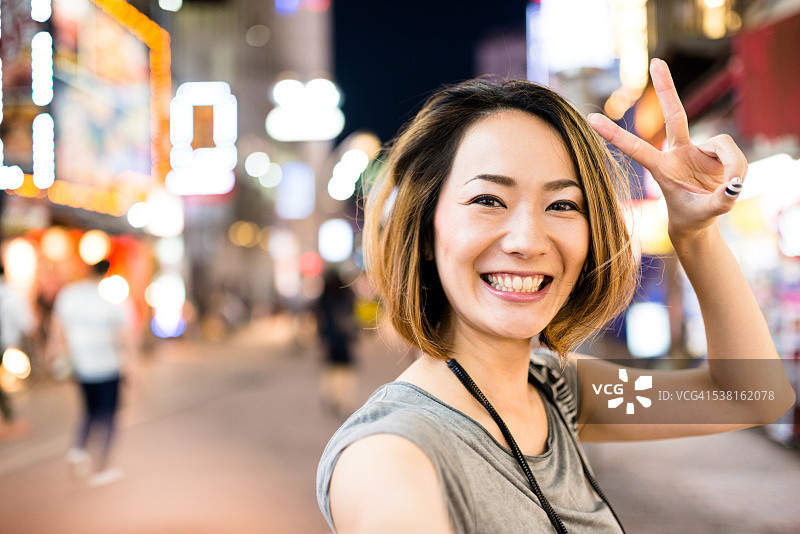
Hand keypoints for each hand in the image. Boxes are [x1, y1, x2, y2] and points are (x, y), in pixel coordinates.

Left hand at [588, 58, 746, 240]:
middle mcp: (677, 152)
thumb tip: (734, 184)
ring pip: (723, 145)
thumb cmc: (694, 216)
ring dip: (733, 167)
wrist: (700, 219)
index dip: (615, 135)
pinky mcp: (715, 149)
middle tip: (655, 60)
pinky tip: (732, 182)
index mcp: (661, 169)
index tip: (592, 119)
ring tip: (729, 188)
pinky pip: (733, 152)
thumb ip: (721, 200)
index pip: (636, 149)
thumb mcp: (707, 213)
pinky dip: (738, 168)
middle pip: (676, 114)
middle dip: (667, 87)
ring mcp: (696, 148)